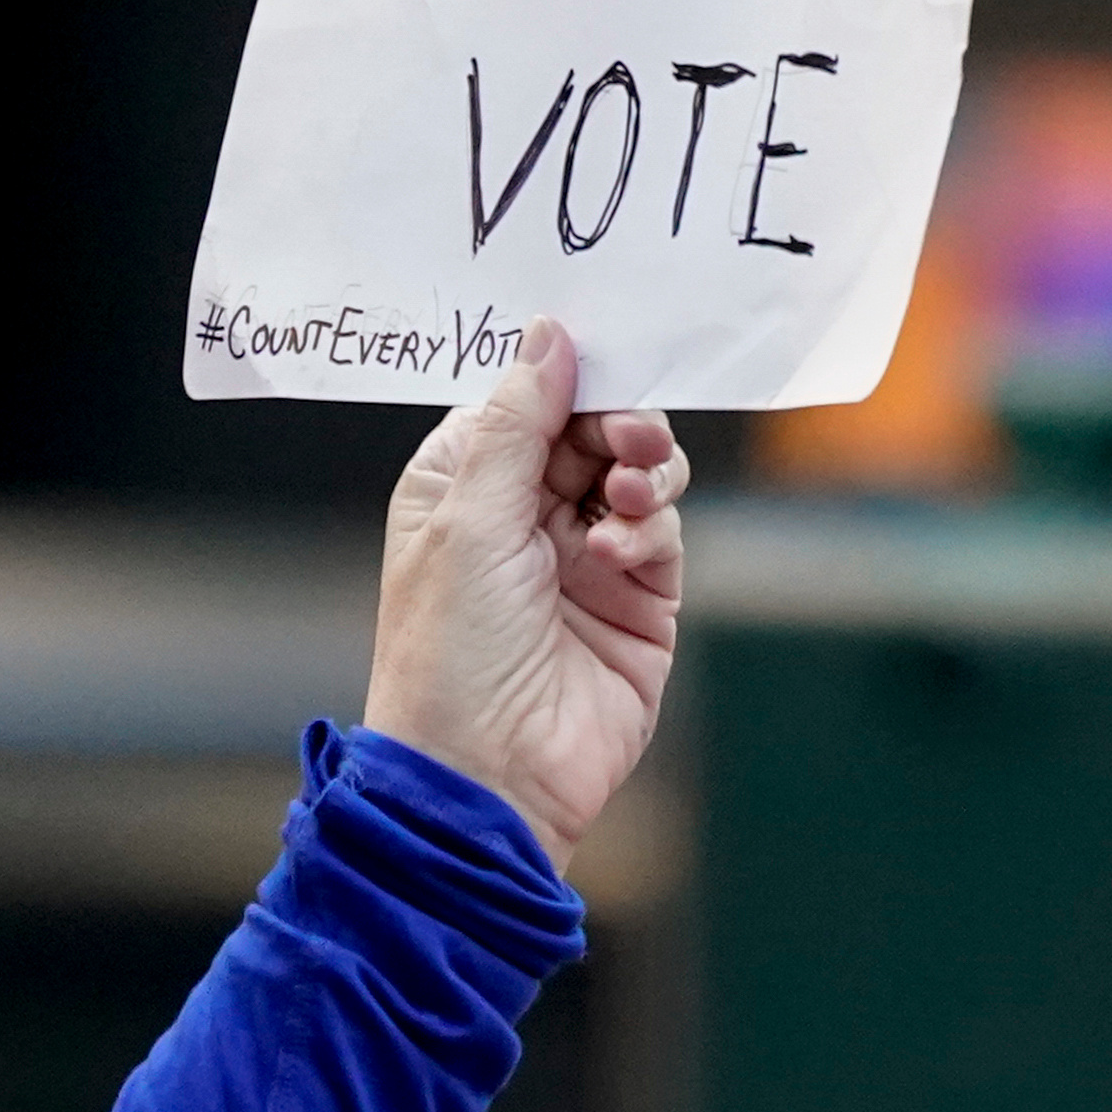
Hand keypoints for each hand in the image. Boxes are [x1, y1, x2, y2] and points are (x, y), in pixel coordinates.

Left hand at [363, 317, 687, 866]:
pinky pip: (662, 528)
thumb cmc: (448, 653)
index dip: (567, 378)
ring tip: (623, 497)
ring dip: (641, 470)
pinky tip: (619, 551)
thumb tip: (549, 334)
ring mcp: (585, 556)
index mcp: (463, 486)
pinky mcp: (639, 598)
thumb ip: (515, 421)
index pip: (528, 401)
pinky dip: (650, 525)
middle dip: (618, 421)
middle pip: (595, 428)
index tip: (605, 355)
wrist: (488, 778)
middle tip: (626, 435)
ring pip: (640, 471)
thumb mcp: (467, 518)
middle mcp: (523, 515)